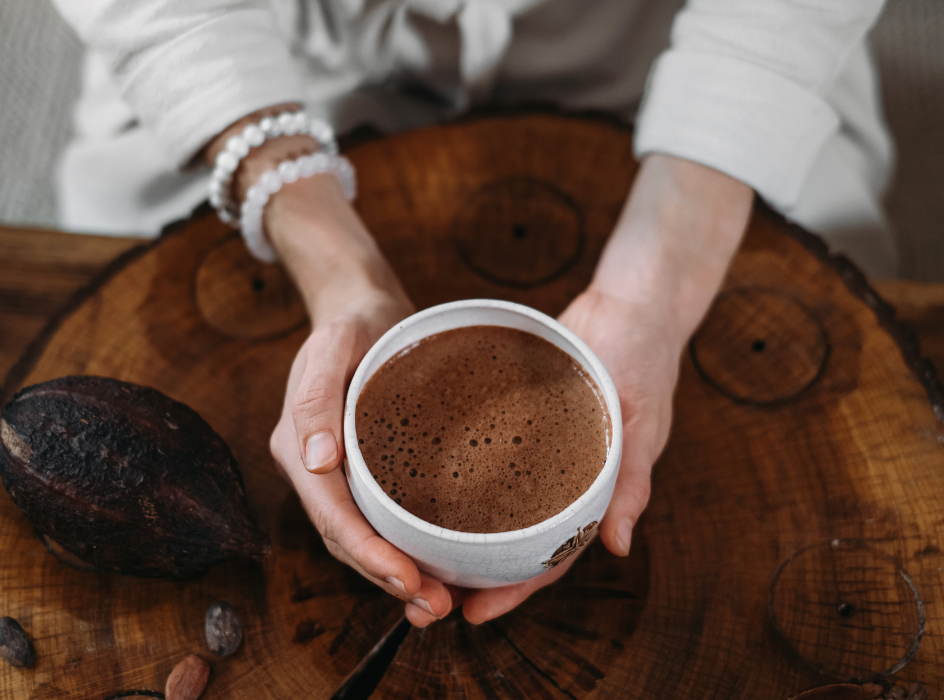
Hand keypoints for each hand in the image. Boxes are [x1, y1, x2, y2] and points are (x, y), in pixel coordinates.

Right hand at [269, 283, 459, 623]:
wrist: (362, 307)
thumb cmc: (353, 323)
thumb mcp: (335, 345)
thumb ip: (317, 399)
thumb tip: (316, 462)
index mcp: (298, 446)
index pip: (333, 516)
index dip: (368, 556)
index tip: (410, 581)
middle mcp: (313, 469)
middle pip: (345, 539)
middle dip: (387, 578)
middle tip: (436, 607)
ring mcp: (335, 473)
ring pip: (360, 538)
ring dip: (396, 574)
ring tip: (441, 601)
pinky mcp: (363, 470)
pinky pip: (377, 519)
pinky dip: (402, 548)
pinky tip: (436, 564)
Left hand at [458, 154, 752, 623]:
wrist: (630, 303)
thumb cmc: (643, 358)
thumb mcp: (641, 421)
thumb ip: (631, 483)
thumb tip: (618, 546)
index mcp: (593, 491)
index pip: (551, 556)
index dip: (516, 588)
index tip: (475, 611)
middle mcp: (560, 477)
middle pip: (515, 540)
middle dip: (478, 572)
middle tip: (429, 591)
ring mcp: (539, 451)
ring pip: (498, 505)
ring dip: (464, 533)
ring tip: (419, 552)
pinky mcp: (519, 419)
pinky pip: (490, 458)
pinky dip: (463, 478)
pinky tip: (422, 484)